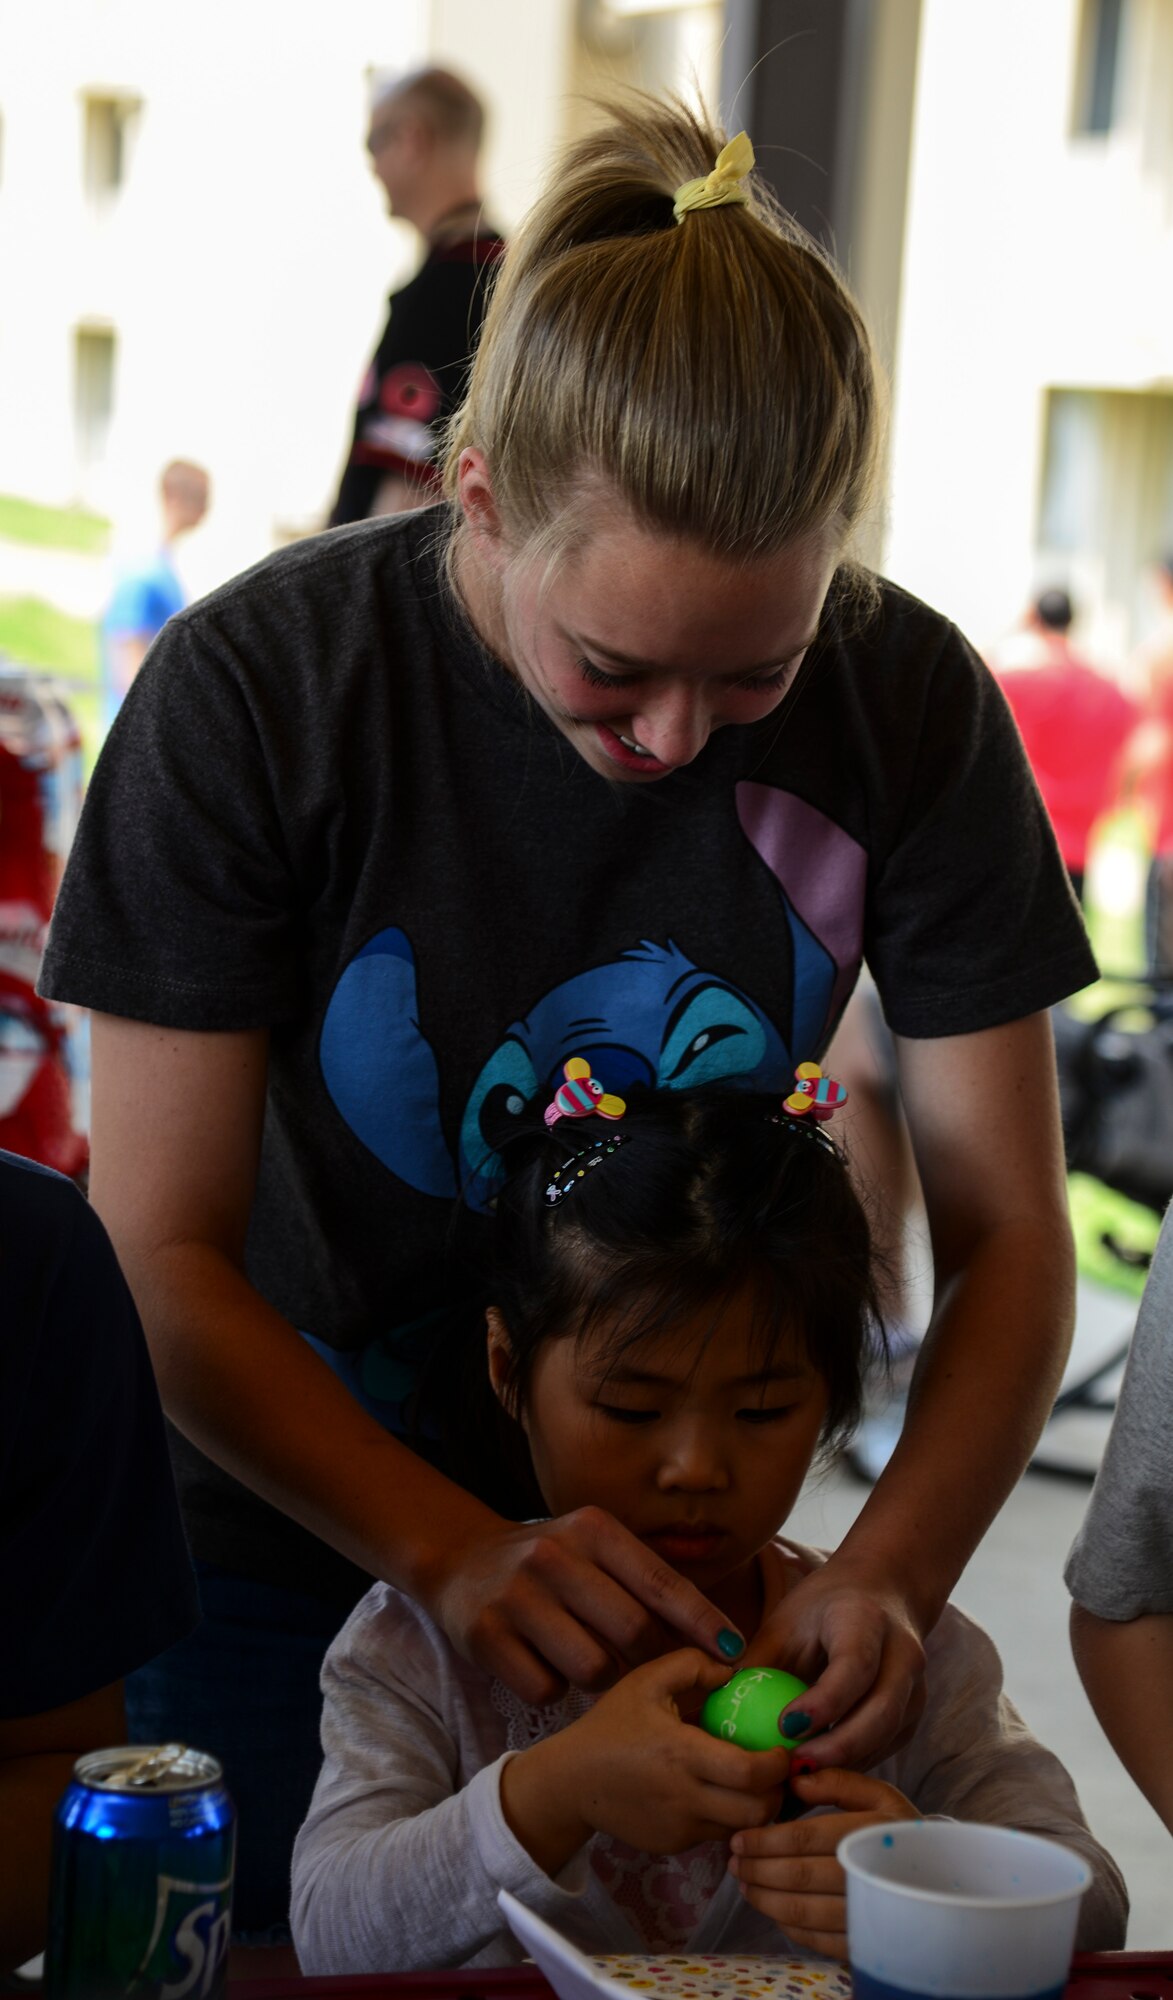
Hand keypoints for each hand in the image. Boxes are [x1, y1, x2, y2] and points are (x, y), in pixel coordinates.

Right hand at [425, 1505, 745, 1705]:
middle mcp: (554, 1556)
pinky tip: (548, 1667)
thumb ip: (646, 1582)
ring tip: (591, 1660)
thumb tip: (717, 1638)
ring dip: (603, 1678)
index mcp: (592, 1529)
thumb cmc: (552, 1564)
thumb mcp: (595, 1549)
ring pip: (593, 1668)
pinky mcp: (486, 1637)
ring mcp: (516, 1597)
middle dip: (650, 1660)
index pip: (663, 1583)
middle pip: (633, 1633)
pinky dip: (557, 1690)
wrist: (462, 1564)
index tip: (734, 1652)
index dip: (703, 1622)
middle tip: (650, 1670)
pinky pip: (547, 1689)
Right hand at [500, 1649, 789, 1874]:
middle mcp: (685, 1798)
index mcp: (682, 1754)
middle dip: (779, 1793)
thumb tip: (736, 1668)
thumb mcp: (647, 1680)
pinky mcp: (673, 1845)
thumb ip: (693, 1664)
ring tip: (757, 1782)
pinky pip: (716, 1833)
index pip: (752, 1773)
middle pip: (758, 1812)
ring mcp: (680, 1828)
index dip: (779, 1764)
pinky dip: (728, 1817)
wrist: (571, 1781)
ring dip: (757, 1808)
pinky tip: (720, 1793)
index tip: (785, 1747)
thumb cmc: (612, 1725)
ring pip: (741, 1827)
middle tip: (780, 1770)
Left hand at [728, 1766, 918, 1958]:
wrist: (943, 1880)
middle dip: (757, 1869)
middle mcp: (870, 1875)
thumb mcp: (878, 1795)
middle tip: (733, 1862)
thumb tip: (793, 1778)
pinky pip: (818, 1939)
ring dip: (765, 1899)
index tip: (737, 1837)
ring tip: (744, 1884)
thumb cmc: (899, 1831)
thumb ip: (837, 1781)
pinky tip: (773, 1909)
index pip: (804, 1838)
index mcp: (871, 1831)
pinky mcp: (867, 1942)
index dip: (764, 1840)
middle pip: (798, 1876)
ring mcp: (869, 1914)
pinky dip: (789, 1925)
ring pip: (803, 1912)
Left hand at [742, 1559, 925, 1767]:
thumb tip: (721, 1714)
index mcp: (866, 1620)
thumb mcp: (785, 1622)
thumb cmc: (821, 1608)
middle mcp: (903, 1654)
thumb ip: (760, 1664)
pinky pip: (885, 1748)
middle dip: (837, 1748)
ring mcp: (915, 1687)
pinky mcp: (913, 1714)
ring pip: (886, 1737)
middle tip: (791, 1771)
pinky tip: (818, 1778)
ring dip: (845, 1766)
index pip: (854, 1666)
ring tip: (798, 1784)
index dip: (822, 1702)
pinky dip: (853, 1766)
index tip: (783, 1728)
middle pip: (880, 1712)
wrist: (878, 1594)